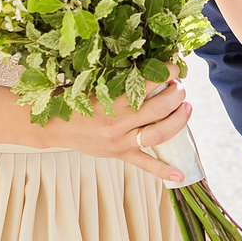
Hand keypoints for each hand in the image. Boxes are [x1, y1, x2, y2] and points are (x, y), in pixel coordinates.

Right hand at [62, 75, 192, 181]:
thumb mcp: (93, 86)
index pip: (144, 86)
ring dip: (177, 121)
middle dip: (175, 96)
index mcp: (109, 103)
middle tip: (181, 87)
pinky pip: (144, 164)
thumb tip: (146, 66)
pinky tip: (180, 173)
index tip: (173, 69)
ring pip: (157, 134)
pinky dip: (163, 170)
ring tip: (186, 108)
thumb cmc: (73, 103)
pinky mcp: (120, 154)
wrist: (55, 128)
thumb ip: (117, 79)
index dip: (164, 75)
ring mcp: (120, 142)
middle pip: (157, 110)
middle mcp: (117, 124)